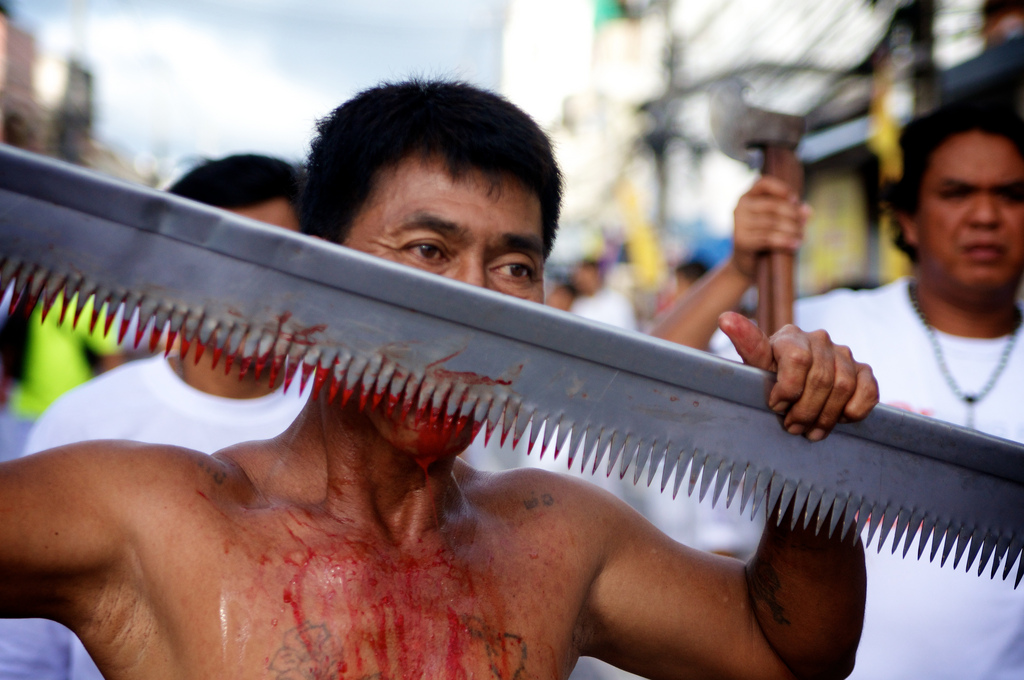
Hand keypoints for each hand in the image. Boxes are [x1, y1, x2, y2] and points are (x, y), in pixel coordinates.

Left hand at [718, 311, 877, 441]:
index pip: (798, 359)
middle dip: (805, 411)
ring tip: (811, 431)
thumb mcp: (755, 366)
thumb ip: (747, 345)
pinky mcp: (863, 369)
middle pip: (820, 379)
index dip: (789, 389)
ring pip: (843, 387)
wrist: (795, 387)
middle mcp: (819, 340)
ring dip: (827, 416)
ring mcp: (843, 354)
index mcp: (791, 337)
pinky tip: (840, 419)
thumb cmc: (770, 377)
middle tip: (793, 428)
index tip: (776, 405)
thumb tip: (725, 318)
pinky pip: (868, 390)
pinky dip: (854, 410)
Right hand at [730, 177, 808, 278]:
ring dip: (792, 230)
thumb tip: (807, 211)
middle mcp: (740, 207)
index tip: (795, 199)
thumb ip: (789, 213)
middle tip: (804, 225)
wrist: (746, 263)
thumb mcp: (775, 222)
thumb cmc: (763, 238)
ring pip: (772, 223)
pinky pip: (767, 238)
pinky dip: (784, 241)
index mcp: (747, 197)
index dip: (781, 188)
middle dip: (793, 215)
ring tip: (802, 237)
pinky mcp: (741, 240)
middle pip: (773, 206)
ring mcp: (738, 224)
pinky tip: (795, 244)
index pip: (763, 183)